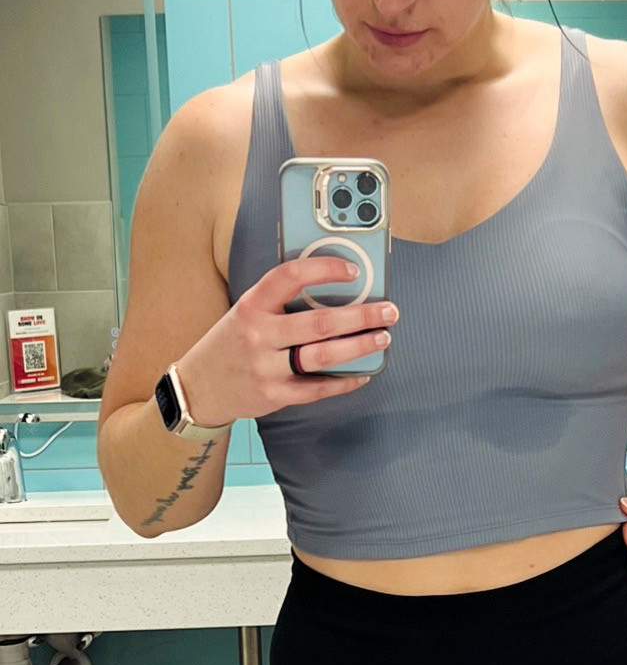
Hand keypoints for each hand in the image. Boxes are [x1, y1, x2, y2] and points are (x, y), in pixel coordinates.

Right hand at [176, 255, 398, 424]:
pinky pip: (319, 388)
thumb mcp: (246, 313)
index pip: (289, 277)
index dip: (325, 270)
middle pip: (320, 322)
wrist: (199, 387)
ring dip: (360, 346)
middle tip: (389, 311)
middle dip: (362, 316)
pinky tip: (364, 373)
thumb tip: (337, 289)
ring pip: (324, 356)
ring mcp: (266, 367)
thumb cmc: (232, 343)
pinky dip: (346, 380)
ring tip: (383, 337)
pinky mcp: (274, 394)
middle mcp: (258, 334)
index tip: (354, 271)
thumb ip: (281, 302)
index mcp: (252, 306)